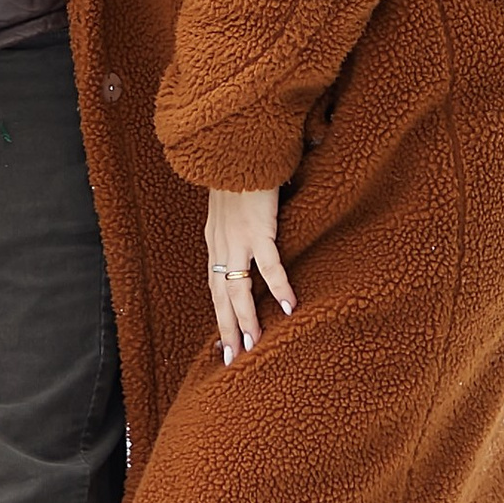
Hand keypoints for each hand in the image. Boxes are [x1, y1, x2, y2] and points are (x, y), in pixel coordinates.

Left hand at [206, 186, 294, 361]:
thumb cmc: (240, 169)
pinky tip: (289, 307)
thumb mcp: (234, 203)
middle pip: (222, 295)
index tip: (224, 339)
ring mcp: (237, 237)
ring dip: (246, 319)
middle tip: (233, 359)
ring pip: (239, 289)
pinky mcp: (258, 228)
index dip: (219, 312)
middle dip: (227, 328)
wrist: (235, 143)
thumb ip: (242, 221)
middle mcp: (221, 243)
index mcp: (216, 238)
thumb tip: (258, 233)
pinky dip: (278, 287)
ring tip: (255, 345)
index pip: (215, 284)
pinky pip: (269, 264)